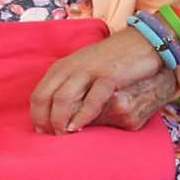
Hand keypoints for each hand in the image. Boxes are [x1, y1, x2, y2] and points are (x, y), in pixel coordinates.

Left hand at [30, 28, 165, 133]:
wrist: (142, 42)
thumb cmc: (112, 60)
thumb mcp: (83, 69)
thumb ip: (69, 85)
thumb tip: (55, 113)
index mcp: (62, 67)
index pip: (39, 94)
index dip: (37, 116)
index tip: (41, 131)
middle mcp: (71, 67)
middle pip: (46, 97)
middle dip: (44, 120)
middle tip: (51, 137)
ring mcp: (89, 71)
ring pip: (63, 98)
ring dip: (59, 120)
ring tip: (63, 134)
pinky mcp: (108, 76)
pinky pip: (91, 99)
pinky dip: (82, 116)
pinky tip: (79, 127)